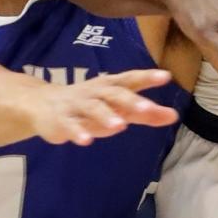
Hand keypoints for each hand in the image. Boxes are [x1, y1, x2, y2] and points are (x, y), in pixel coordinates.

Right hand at [29, 69, 177, 144]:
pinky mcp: (61, 120)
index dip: (147, 77)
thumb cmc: (91, 103)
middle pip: (114, 94)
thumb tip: (174, 116)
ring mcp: (77, 105)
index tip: (166, 77)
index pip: (131, 79)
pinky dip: (78, 132)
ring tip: (120, 126)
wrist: (43, 104)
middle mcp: (95, 92)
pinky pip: (70, 125)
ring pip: (93, 108)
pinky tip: (86, 140)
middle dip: (130, 100)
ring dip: (106, 116)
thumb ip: (145, 113)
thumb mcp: (118, 107)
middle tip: (147, 108)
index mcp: (110, 85)